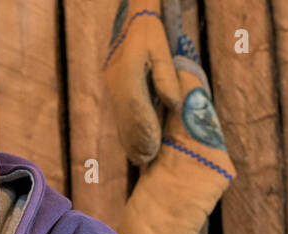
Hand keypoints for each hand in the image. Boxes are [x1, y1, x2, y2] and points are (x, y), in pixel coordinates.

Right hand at [104, 0, 181, 164]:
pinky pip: (119, 116)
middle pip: (124, 118)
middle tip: (148, 159)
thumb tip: (174, 104)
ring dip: (130, 141)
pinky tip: (135, 146)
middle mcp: (116, 81)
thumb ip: (167, 76)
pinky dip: (127, 133)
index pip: (135, 106)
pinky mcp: (114, 90)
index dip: (145, 129)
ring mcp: (113, 87)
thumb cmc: (152, 34)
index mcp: (128, 69)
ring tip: (142, 158)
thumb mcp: (162, 49)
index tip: (154, 147)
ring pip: (120, 119)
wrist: (132, 21)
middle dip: (136, 141)